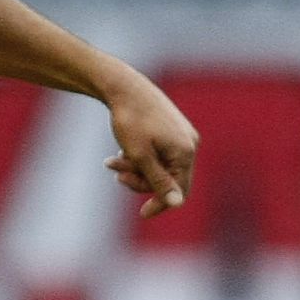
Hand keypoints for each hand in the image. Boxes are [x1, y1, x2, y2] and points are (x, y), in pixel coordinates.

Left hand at [102, 67, 198, 217]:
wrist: (122, 86)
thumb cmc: (130, 120)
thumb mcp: (139, 155)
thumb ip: (158, 180)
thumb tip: (176, 203)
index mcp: (186, 152)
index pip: (179, 190)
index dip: (160, 203)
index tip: (142, 214)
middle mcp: (189, 144)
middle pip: (167, 178)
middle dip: (140, 179)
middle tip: (115, 173)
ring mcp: (181, 135)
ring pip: (159, 165)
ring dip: (135, 168)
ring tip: (111, 161)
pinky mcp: (170, 129)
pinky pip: (157, 153)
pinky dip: (139, 156)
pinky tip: (120, 152)